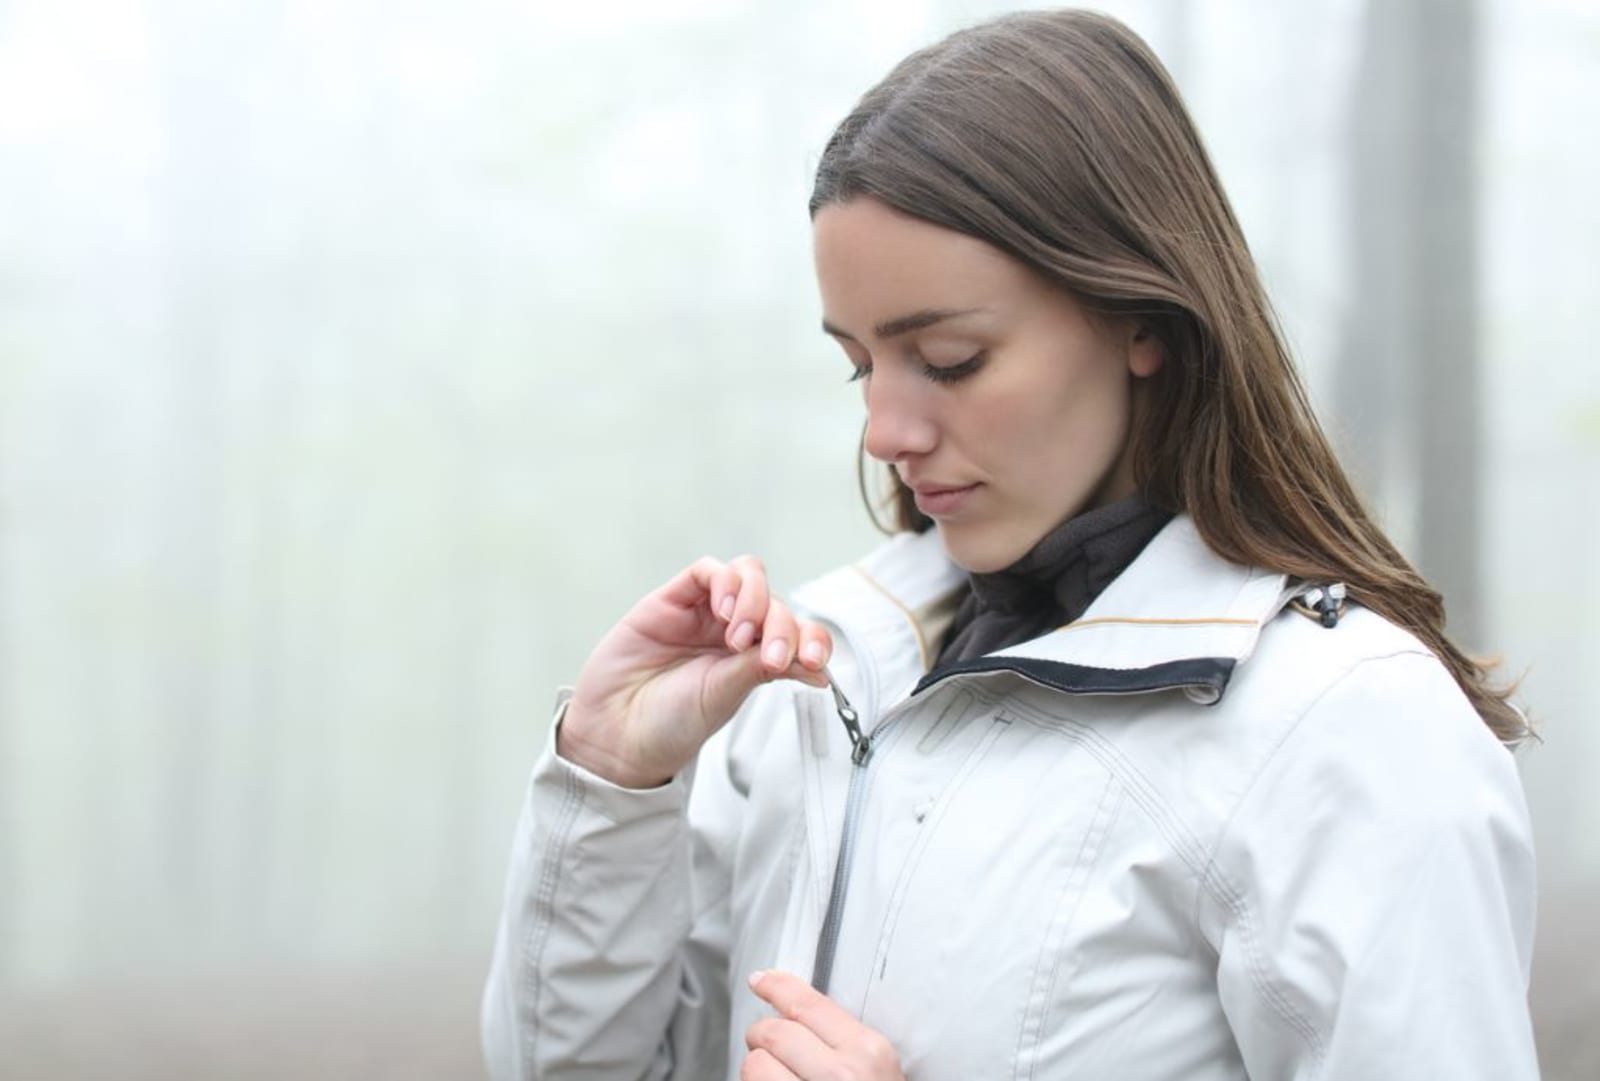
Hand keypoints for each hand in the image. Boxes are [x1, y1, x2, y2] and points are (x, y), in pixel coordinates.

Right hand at [560, 556, 834, 787]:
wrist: (616, 733)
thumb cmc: (669, 723)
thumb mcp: (726, 697)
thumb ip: (763, 668)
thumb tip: (817, 666)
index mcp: (753, 659)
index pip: (797, 632)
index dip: (813, 639)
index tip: (814, 660)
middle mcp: (732, 632)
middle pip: (776, 603)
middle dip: (783, 626)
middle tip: (774, 657)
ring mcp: (703, 613)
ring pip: (747, 576)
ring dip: (755, 600)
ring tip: (738, 638)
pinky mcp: (672, 599)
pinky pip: (707, 572)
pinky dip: (724, 583)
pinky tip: (723, 612)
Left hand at [742, 970, 905, 1080]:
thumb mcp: (880, 1066)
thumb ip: (846, 1039)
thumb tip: (794, 1015)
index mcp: (869, 1050)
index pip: (806, 1004)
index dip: (776, 986)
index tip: (760, 980)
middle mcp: (842, 1073)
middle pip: (773, 1032)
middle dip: (761, 1036)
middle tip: (766, 1046)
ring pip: (755, 1065)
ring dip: (758, 1069)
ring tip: (774, 1075)